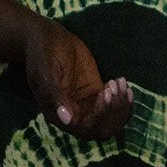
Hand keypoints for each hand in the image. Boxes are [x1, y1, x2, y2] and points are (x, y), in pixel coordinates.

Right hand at [23, 17, 131, 141]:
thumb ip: (54, 95)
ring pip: (111, 121)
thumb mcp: (45, 71)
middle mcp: (73, 115)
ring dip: (121, 107)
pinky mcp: (96, 94)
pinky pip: (114, 107)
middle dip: (114, 113)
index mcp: (58, 114)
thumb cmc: (42, 52)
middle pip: (102, 129)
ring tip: (120, 82)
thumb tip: (67, 120)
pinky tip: (123, 84)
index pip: (85, 128)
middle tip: (115, 88)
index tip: (104, 93)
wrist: (47, 36)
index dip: (99, 115)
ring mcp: (87, 105)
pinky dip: (124, 101)